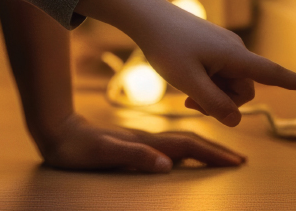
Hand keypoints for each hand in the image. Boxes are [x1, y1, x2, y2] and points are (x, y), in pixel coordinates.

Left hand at [35, 113, 243, 172]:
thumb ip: (133, 156)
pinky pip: (167, 145)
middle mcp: (147, 138)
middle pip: (189, 141)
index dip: (212, 154)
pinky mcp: (133, 143)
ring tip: (223, 156)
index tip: (236, 162)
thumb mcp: (102, 154)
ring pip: (180, 142)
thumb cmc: (76, 149)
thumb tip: (166, 164)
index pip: (187, 146)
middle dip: (216, 150)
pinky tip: (188, 154)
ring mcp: (141, 139)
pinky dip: (185, 149)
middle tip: (240, 160)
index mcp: (145, 141)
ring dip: (204, 148)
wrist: (55, 131)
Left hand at [74, 0, 295, 126]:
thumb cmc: (166, 45)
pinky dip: (207, 84)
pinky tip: (186, 83)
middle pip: (244, 90)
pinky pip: (219, 74)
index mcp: (235, 56)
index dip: (295, 83)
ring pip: (229, 84)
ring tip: (185, 93)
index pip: (272, 73)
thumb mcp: (187, 81)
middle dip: (223, 103)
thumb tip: (237, 122)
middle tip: (191, 103)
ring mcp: (223, 48)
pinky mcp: (212, 48)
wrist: (146, 16)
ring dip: (212, 95)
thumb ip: (213, 104)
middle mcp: (235, 50)